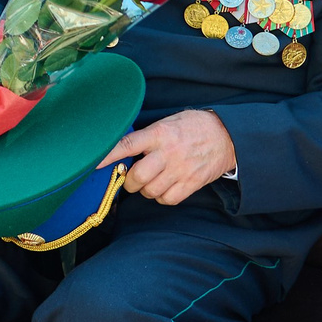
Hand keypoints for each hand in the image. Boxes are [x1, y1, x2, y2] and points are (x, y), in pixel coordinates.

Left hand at [98, 108, 235, 203]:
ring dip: (145, 190)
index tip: (93, 163)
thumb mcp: (168, 122)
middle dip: (129, 181)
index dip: (108, 156)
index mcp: (159, 134)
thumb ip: (147, 136)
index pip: (127, 145)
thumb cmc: (192, 127)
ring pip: (150, 191)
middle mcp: (168, 153)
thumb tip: (121, 151)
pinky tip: (165, 187)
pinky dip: (162, 197)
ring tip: (152, 180)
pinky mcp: (192, 183)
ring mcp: (181, 170)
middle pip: (137, 177)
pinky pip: (168, 199)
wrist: (228, 135)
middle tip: (132, 177)